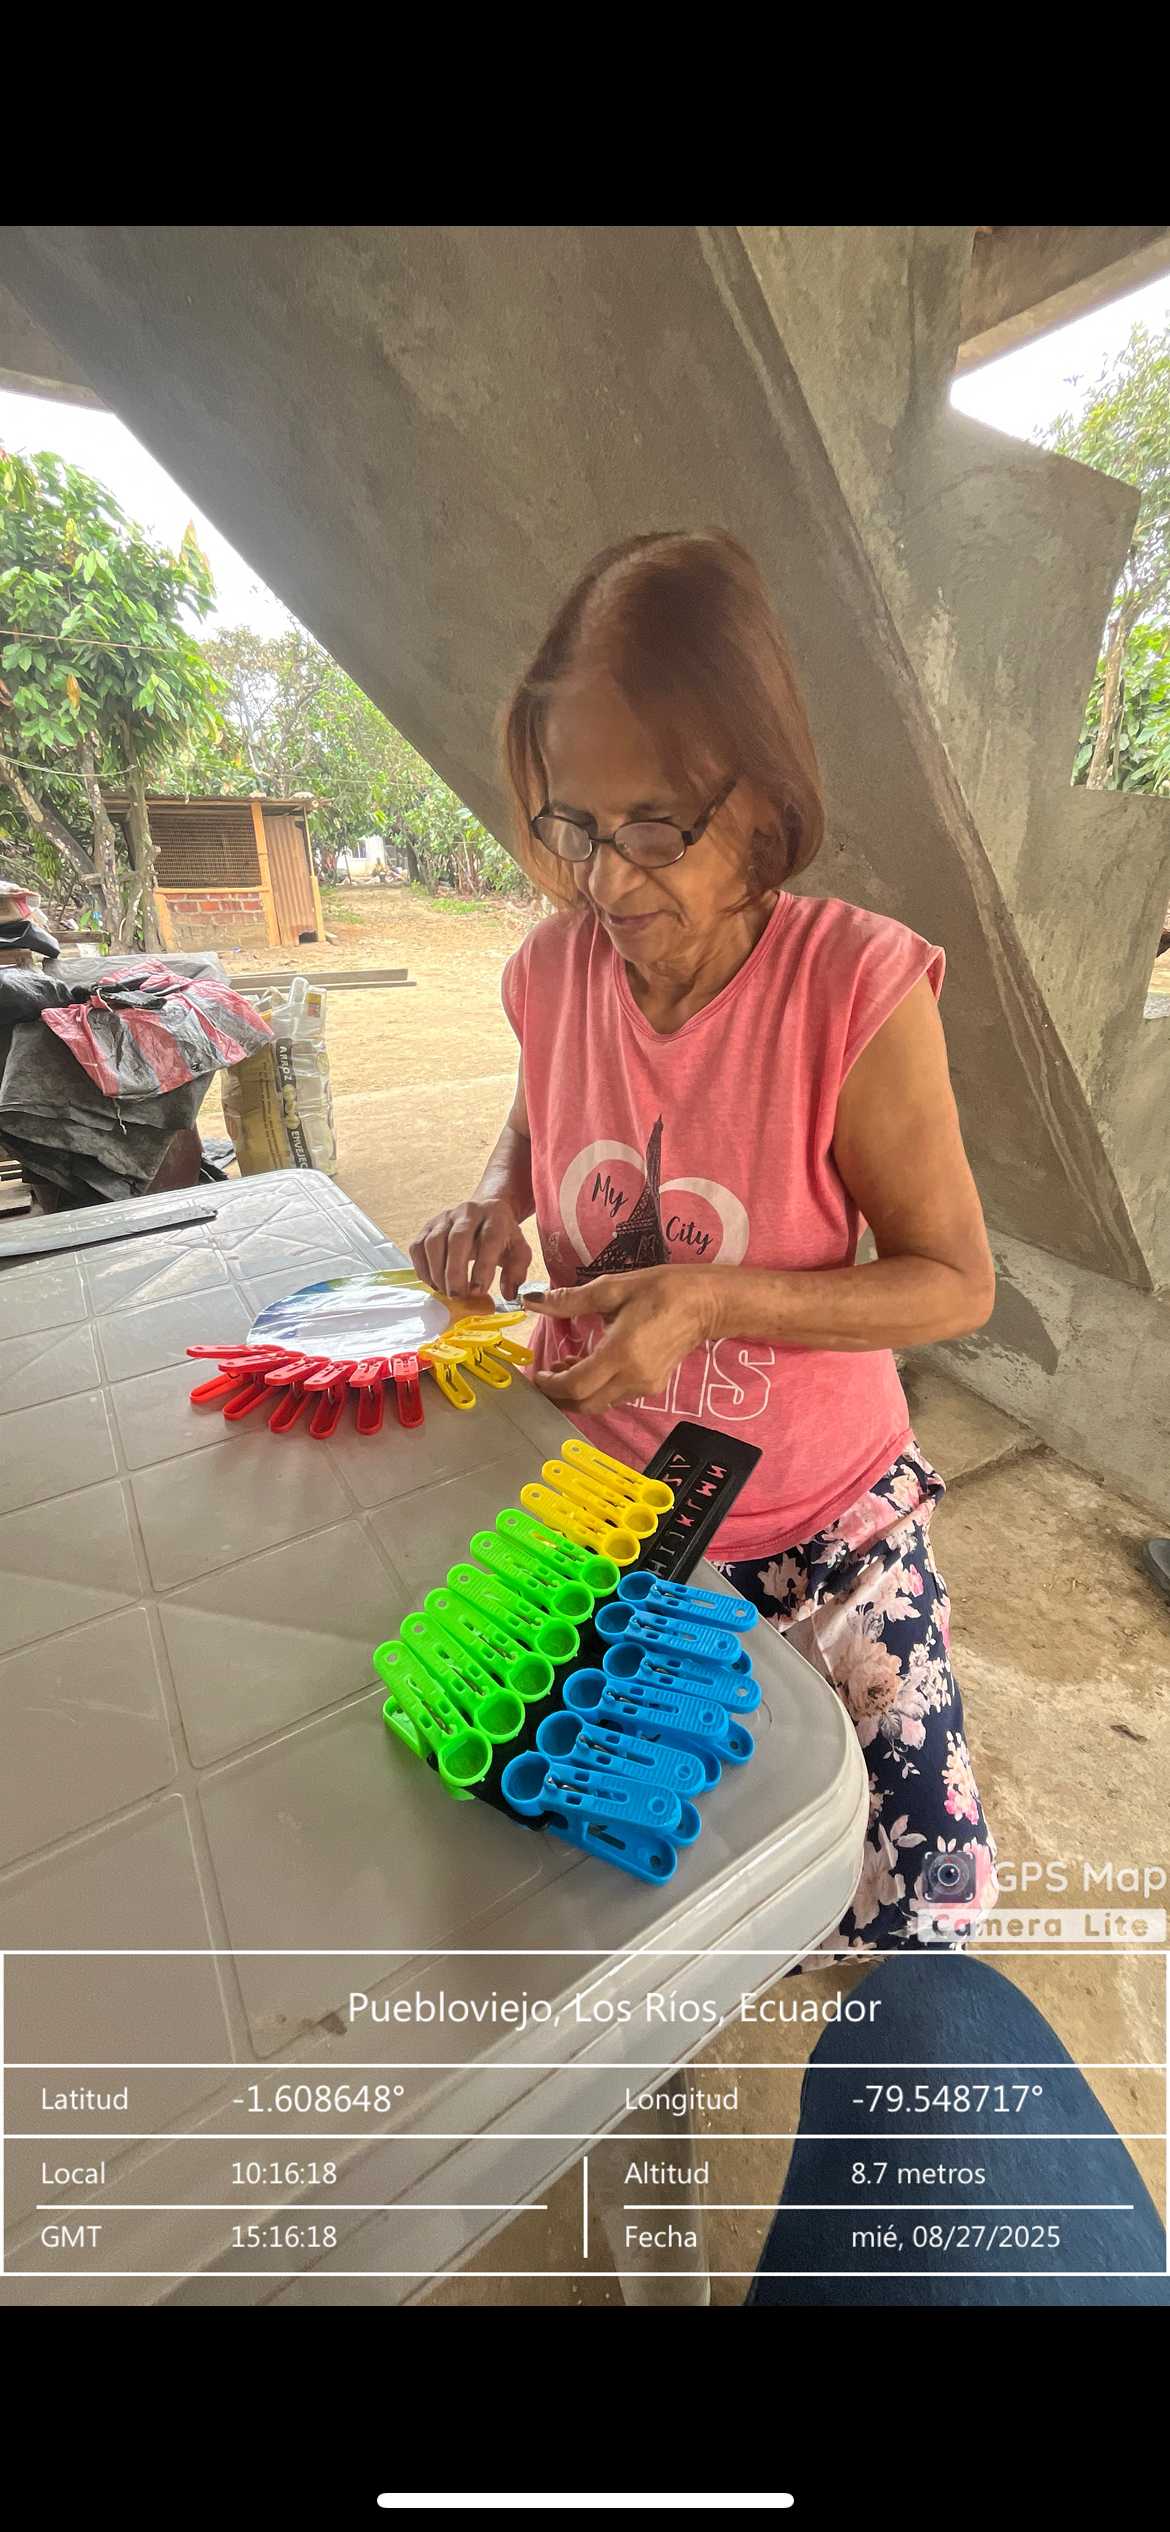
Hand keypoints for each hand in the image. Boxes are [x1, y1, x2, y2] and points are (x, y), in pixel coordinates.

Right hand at [409, 1198, 531, 1300]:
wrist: (484, 1215)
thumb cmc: (502, 1237)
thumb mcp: (518, 1251)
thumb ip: (517, 1271)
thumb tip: (508, 1293)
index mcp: (496, 1215)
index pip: (489, 1238)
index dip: (483, 1267)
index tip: (478, 1292)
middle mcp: (469, 1211)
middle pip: (457, 1238)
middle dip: (455, 1271)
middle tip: (457, 1296)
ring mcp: (445, 1217)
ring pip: (433, 1242)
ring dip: (437, 1272)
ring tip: (446, 1292)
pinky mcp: (429, 1226)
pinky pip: (418, 1246)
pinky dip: (422, 1268)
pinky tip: (434, 1283)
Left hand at [529, 1266, 717, 1412]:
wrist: (708, 1302)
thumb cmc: (662, 1289)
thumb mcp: (613, 1288)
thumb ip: (570, 1300)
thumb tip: (531, 1301)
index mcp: (621, 1353)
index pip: (576, 1384)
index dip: (551, 1384)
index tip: (537, 1374)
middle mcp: (633, 1377)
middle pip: (585, 1404)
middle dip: (559, 1397)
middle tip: (544, 1378)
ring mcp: (645, 1386)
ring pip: (600, 1404)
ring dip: (577, 1394)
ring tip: (564, 1368)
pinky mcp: (653, 1387)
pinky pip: (615, 1397)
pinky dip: (596, 1390)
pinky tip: (590, 1368)